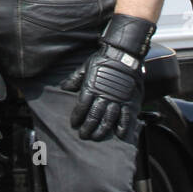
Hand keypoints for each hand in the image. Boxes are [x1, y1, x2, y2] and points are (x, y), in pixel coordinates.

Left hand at [61, 13, 155, 141]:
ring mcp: (117, 99)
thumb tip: (63, 87)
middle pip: (94, 116)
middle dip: (87, 128)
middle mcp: (104, 96)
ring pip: (108, 120)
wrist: (124, 53)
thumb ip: (74, 79)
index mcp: (91, 88)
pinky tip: (118, 134)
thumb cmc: (103, 59)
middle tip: (83, 136)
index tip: (74, 124)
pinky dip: (122, 127)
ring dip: (101, 130)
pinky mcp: (129, 101)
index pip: (82, 107)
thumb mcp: (86, 67)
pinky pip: (126, 117)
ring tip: (96, 138)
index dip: (77, 117)